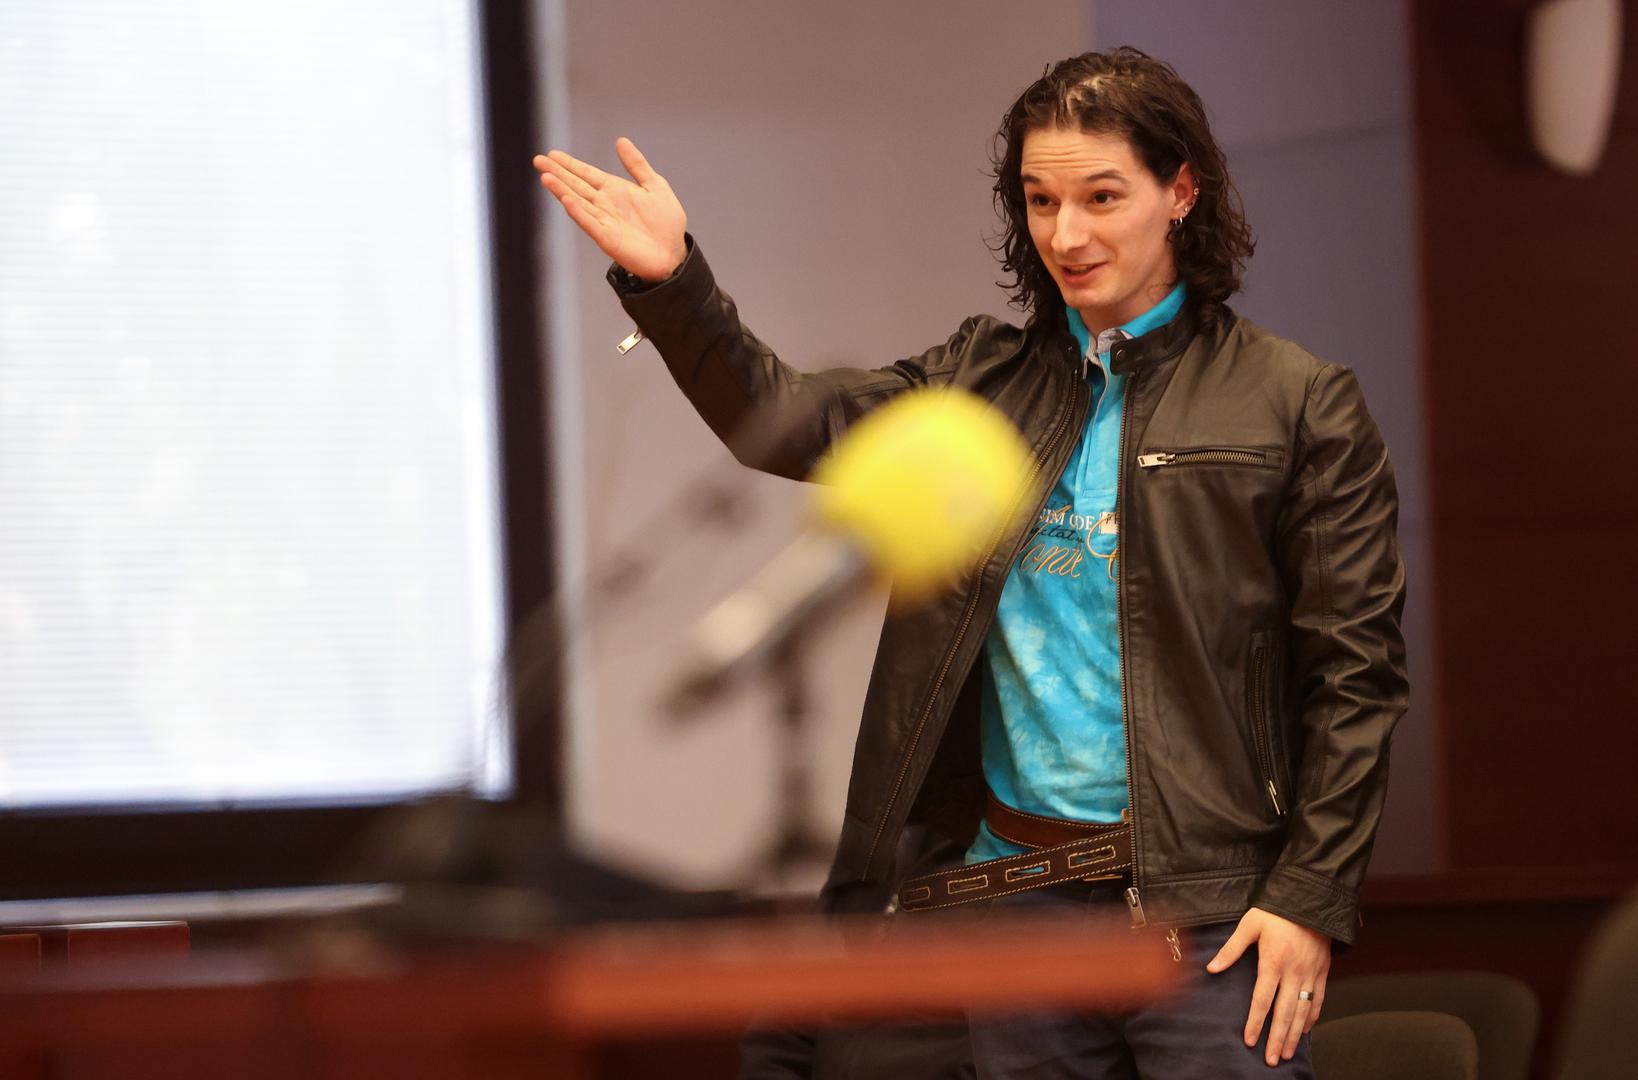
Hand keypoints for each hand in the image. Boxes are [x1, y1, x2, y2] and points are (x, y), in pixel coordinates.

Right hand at [533, 138, 687, 281]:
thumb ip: (637, 165)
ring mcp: (604, 221)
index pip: (587, 174)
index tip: (552, 154)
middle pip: (576, 185)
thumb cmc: (666, 223)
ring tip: (546, 177)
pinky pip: (589, 223)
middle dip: (558, 173)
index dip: (570, 164)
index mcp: (615, 190)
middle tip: (538, 160)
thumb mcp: (655, 186)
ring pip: (578, 202)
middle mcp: (605, 204)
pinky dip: (578, 212)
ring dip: (562, 190)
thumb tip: (620, 141)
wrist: (674, 253)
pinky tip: (566, 200)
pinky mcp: (607, 238)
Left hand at [1205, 906, 1329, 1066]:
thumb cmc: (1276, 910)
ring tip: (1287, 1053)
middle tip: (1271, 1059)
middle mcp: (1293, 972)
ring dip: (1295, 1034)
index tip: (1250, 1041)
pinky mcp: (1323, 971)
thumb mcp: (1249, 924)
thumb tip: (1212, 968)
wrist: (1311, 898)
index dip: (1256, 1022)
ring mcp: (1310, 973)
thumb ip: (1231, 949)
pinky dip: (1313, 1017)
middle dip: (1277, 1038)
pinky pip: (1318, 999)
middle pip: (1284, 1012)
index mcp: (1273, 962)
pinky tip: (1305, 1030)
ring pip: (1303, 1011)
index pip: (1262, 1000)